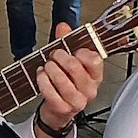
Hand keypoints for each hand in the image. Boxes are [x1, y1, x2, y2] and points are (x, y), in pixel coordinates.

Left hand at [33, 23, 104, 137]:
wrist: (59, 111)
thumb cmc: (67, 84)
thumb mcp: (70, 61)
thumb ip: (68, 41)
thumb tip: (63, 26)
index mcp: (96, 76)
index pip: (94, 60)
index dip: (81, 52)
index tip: (72, 51)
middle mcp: (90, 89)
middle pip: (74, 66)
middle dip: (59, 57)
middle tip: (54, 55)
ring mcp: (77, 101)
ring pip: (60, 78)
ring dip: (49, 68)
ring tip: (47, 66)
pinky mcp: (63, 108)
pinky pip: (49, 90)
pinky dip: (42, 79)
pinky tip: (41, 75)